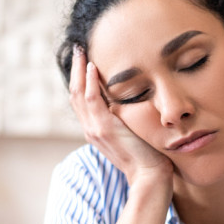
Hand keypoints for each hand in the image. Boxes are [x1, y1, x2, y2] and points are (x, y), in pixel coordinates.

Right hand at [69, 46, 173, 186]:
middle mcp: (90, 129)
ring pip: (79, 94)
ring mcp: (95, 129)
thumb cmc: (147, 155)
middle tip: (78, 49)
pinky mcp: (105, 128)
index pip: (81, 100)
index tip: (84, 59)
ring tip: (82, 51)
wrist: (149, 175)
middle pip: (74, 94)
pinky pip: (91, 99)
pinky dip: (90, 81)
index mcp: (95, 130)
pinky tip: (93, 66)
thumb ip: (125, 118)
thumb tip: (132, 99)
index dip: (80, 79)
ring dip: (79, 70)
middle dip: (75, 69)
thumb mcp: (131, 133)